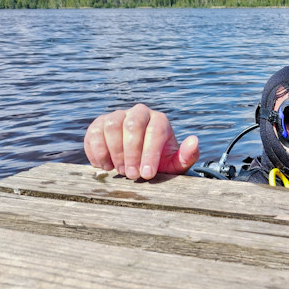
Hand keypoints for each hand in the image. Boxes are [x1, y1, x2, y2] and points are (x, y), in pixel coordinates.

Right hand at [83, 104, 199, 179]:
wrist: (138, 161)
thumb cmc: (160, 162)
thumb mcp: (175, 163)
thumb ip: (187, 155)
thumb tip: (194, 141)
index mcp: (159, 121)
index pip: (155, 131)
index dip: (151, 153)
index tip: (147, 174)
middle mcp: (139, 113)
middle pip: (132, 125)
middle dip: (132, 153)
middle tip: (131, 175)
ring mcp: (118, 116)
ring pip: (112, 126)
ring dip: (114, 151)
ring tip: (119, 171)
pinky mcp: (99, 124)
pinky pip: (93, 132)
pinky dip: (96, 151)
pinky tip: (103, 166)